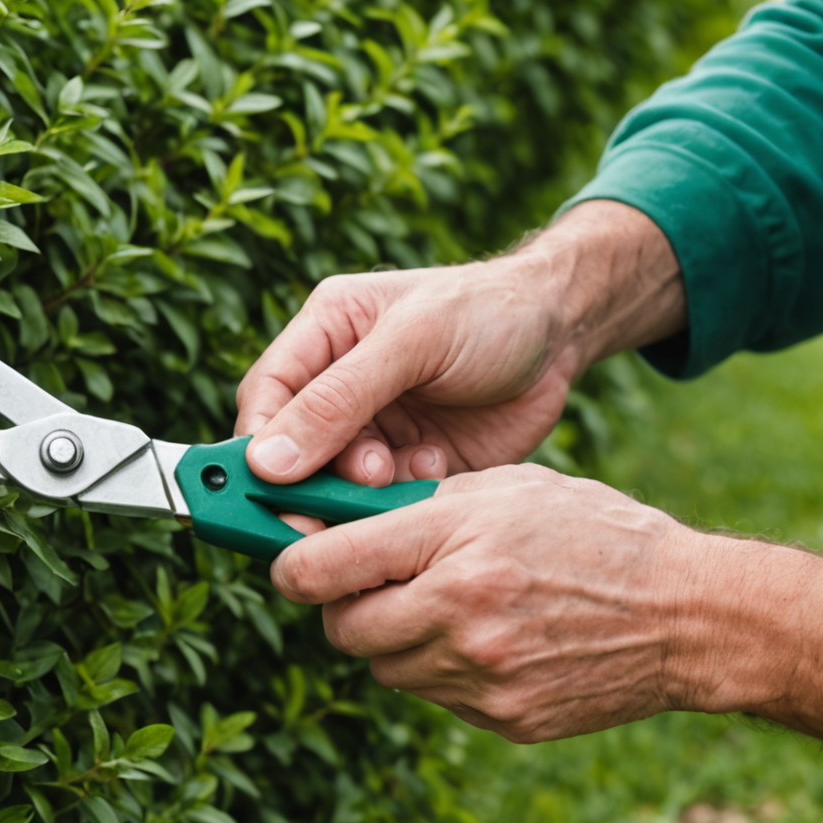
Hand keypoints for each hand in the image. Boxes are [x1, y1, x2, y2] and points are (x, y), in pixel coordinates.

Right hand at [234, 201, 684, 487]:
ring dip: (360, 491)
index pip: (265, 398)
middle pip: (294, 452)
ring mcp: (376, 428)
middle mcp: (340, 385)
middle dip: (310, 482)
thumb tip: (266, 461)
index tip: (264, 488)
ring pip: (338, 483)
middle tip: (324, 512)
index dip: (257, 446)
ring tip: (394, 472)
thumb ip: (339, 399)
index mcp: (324, 336)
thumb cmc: (487, 311)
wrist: (566, 333)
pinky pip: (386, 500)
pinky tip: (435, 466)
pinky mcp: (413, 462)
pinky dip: (402, 496)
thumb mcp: (412, 341)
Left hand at [269, 465, 822, 764]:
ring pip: (384, 665)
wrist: (684, 614)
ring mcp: (480, 676)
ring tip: (443, 603)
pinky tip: (487, 637)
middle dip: (343, 605)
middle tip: (366, 582)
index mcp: (455, 547)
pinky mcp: (502, 718)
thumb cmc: (590, 532)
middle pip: (342, 628)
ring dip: (392, 637)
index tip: (285, 557)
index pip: (321, 568)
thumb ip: (414, 510)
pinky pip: (434, 694)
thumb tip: (327, 524)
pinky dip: (440, 667)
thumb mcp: (502, 489)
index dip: (289, 563)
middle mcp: (459, 616)